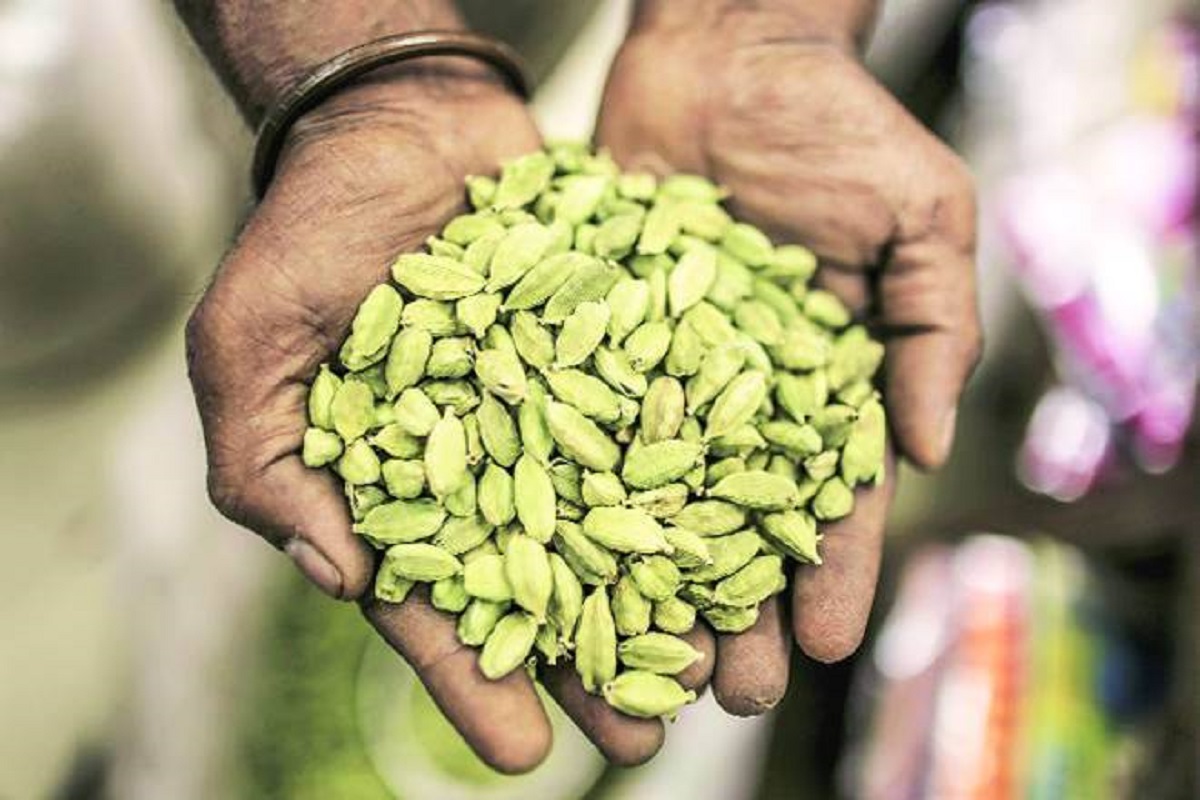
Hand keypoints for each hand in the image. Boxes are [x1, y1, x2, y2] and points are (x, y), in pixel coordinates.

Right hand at [185, 68, 705, 771]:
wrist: (399, 124)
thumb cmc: (307, 233)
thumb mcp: (247, 345)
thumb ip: (266, 464)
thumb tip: (336, 576)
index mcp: (402, 484)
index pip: (436, 600)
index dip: (474, 678)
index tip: (522, 751)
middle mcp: (491, 460)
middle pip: (547, 581)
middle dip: (591, 663)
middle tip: (642, 741)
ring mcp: (559, 408)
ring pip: (617, 521)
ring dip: (663, 595)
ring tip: (713, 670)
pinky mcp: (615, 350)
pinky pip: (661, 423)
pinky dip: (699, 476)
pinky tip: (743, 536)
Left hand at [597, 9, 978, 713]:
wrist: (728, 48)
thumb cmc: (839, 126)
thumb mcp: (921, 218)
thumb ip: (932, 330)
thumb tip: (932, 451)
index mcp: (817, 382)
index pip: (828, 494)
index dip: (828, 568)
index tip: (823, 643)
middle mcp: (730, 390)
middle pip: (730, 513)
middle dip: (732, 602)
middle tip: (724, 691)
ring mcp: (652, 365)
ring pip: (644, 484)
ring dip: (643, 571)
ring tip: (637, 654)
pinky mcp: (583, 328)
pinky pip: (571, 406)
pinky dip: (560, 472)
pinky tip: (547, 543)